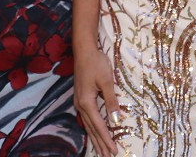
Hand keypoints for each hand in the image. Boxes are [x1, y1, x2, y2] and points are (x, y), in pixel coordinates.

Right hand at [73, 42, 120, 156]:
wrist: (84, 50)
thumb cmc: (96, 63)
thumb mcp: (106, 81)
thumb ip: (111, 101)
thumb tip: (116, 119)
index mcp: (87, 102)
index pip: (99, 126)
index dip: (106, 139)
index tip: (114, 150)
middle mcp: (81, 105)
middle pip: (91, 129)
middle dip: (100, 143)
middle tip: (108, 156)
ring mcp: (79, 101)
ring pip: (88, 125)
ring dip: (95, 138)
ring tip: (101, 150)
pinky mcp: (81, 97)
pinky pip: (86, 118)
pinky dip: (91, 128)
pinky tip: (94, 132)